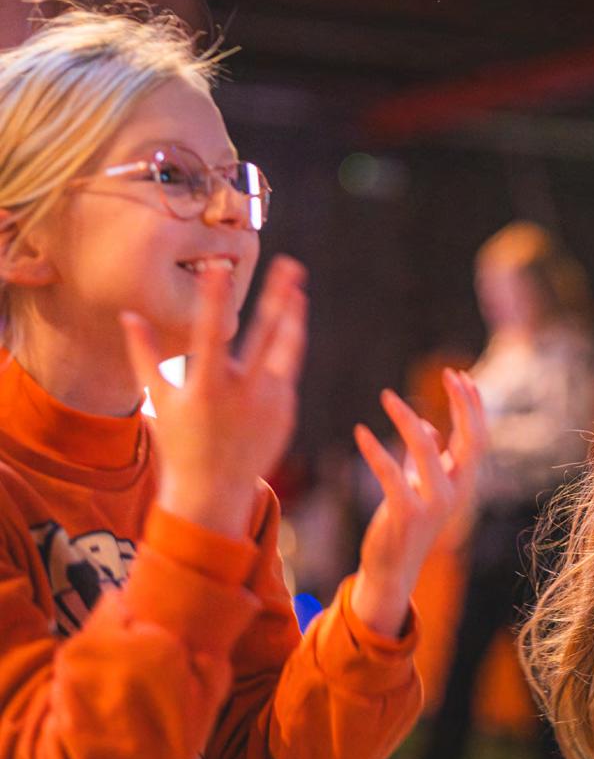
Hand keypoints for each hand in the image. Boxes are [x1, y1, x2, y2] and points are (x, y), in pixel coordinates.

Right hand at [122, 256, 307, 537]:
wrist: (214, 490)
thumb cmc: (180, 442)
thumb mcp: (158, 400)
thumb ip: (144, 355)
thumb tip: (130, 315)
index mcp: (206, 388)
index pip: (210, 333)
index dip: (215, 299)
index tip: (219, 267)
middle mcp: (243, 394)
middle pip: (265, 337)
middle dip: (278, 299)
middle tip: (292, 267)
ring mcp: (270, 403)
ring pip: (286, 352)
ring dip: (293, 320)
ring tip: (298, 293)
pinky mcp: (286, 411)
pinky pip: (285, 374)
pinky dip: (284, 354)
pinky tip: (287, 331)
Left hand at [350, 371, 486, 637]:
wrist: (392, 569)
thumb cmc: (405, 524)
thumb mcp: (419, 484)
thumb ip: (426, 456)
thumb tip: (428, 427)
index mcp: (463, 483)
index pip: (480, 437)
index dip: (474, 406)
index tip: (461, 376)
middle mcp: (456, 492)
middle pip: (471, 440)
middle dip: (463, 404)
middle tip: (449, 375)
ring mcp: (434, 503)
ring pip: (428, 450)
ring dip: (407, 418)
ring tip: (386, 395)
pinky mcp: (406, 514)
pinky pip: (390, 473)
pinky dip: (375, 450)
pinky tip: (360, 432)